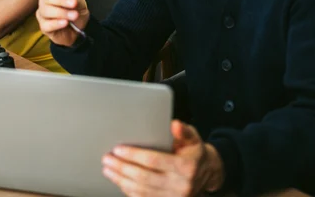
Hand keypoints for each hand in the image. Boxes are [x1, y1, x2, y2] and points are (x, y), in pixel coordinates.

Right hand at [35, 0, 89, 46]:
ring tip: (74, 16)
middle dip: (61, 0)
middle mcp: (45, 1)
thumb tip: (70, 0)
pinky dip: (56, 23)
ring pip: (46, 11)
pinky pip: (46, 24)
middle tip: (74, 4)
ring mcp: (43, 14)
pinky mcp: (43, 27)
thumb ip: (74, 0)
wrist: (78, 30)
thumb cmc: (76, 12)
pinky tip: (65, 23)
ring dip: (62, 13)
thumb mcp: (80, 4)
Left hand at [101, 120, 224, 196]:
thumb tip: (174, 125)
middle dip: (122, 168)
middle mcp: (181, 185)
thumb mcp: (193, 138)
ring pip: (142, 191)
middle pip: (144, 177)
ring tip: (108, 170)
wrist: (207, 174)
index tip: (118, 149)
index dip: (133, 155)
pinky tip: (119, 182)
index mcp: (186, 166)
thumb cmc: (195, 152)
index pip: (154, 161)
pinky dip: (129, 191)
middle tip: (107, 159)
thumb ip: (183, 131)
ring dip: (121, 180)